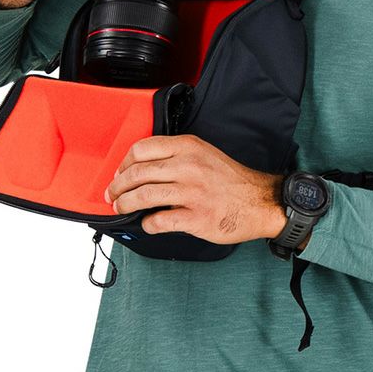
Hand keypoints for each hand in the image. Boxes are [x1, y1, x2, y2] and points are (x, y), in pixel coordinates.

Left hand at [105, 135, 287, 244]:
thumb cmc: (231, 180)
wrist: (260, 201)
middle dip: (118, 186)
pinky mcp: (196, 217)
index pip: (142, 148)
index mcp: (188, 147)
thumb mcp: (204, 154)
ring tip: (120, 209)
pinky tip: (147, 224)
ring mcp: (192, 192)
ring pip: (144, 196)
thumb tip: (142, 168)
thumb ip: (175, 156)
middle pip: (138, 172)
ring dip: (125, 204)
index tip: (119, 173)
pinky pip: (159, 221)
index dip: (124, 163)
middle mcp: (189, 166)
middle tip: (112, 195)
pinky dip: (147, 224)